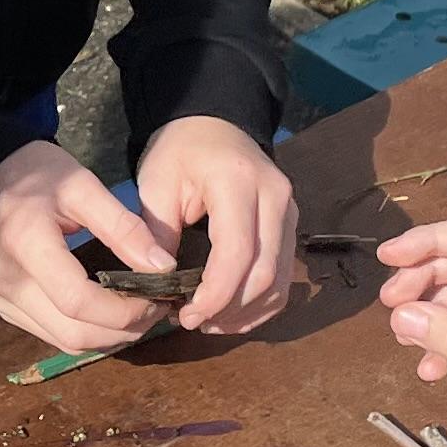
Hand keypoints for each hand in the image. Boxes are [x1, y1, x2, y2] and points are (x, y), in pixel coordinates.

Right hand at [0, 139, 170, 354]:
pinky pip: (51, 334)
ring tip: (138, 311)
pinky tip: (107, 312)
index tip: (158, 296)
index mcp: (25, 243)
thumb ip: (123, 226)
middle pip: (73, 331)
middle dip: (124, 329)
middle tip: (156, 307)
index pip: (78, 300)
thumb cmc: (36, 174)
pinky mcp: (2, 307)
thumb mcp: (83, 184)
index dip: (125, 309)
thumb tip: (162, 267)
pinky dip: (86, 331)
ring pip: (65, 341)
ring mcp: (0, 298)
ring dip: (108, 336)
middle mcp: (6, 280)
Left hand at [133, 115, 297, 333]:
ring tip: (208, 323)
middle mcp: (276, 197)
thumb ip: (157, 235)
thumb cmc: (179, 152)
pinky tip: (231, 314)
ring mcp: (290, 212)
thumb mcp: (156, 185)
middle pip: (265, 273)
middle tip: (191, 322)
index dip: (215, 293)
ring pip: (280, 281)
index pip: (237, 252)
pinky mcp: (290, 226)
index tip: (186, 316)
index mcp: (238, 181)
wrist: (212, 124)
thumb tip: (157, 286)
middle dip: (229, 308)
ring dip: (246, 312)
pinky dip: (261, 304)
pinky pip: (284, 277)